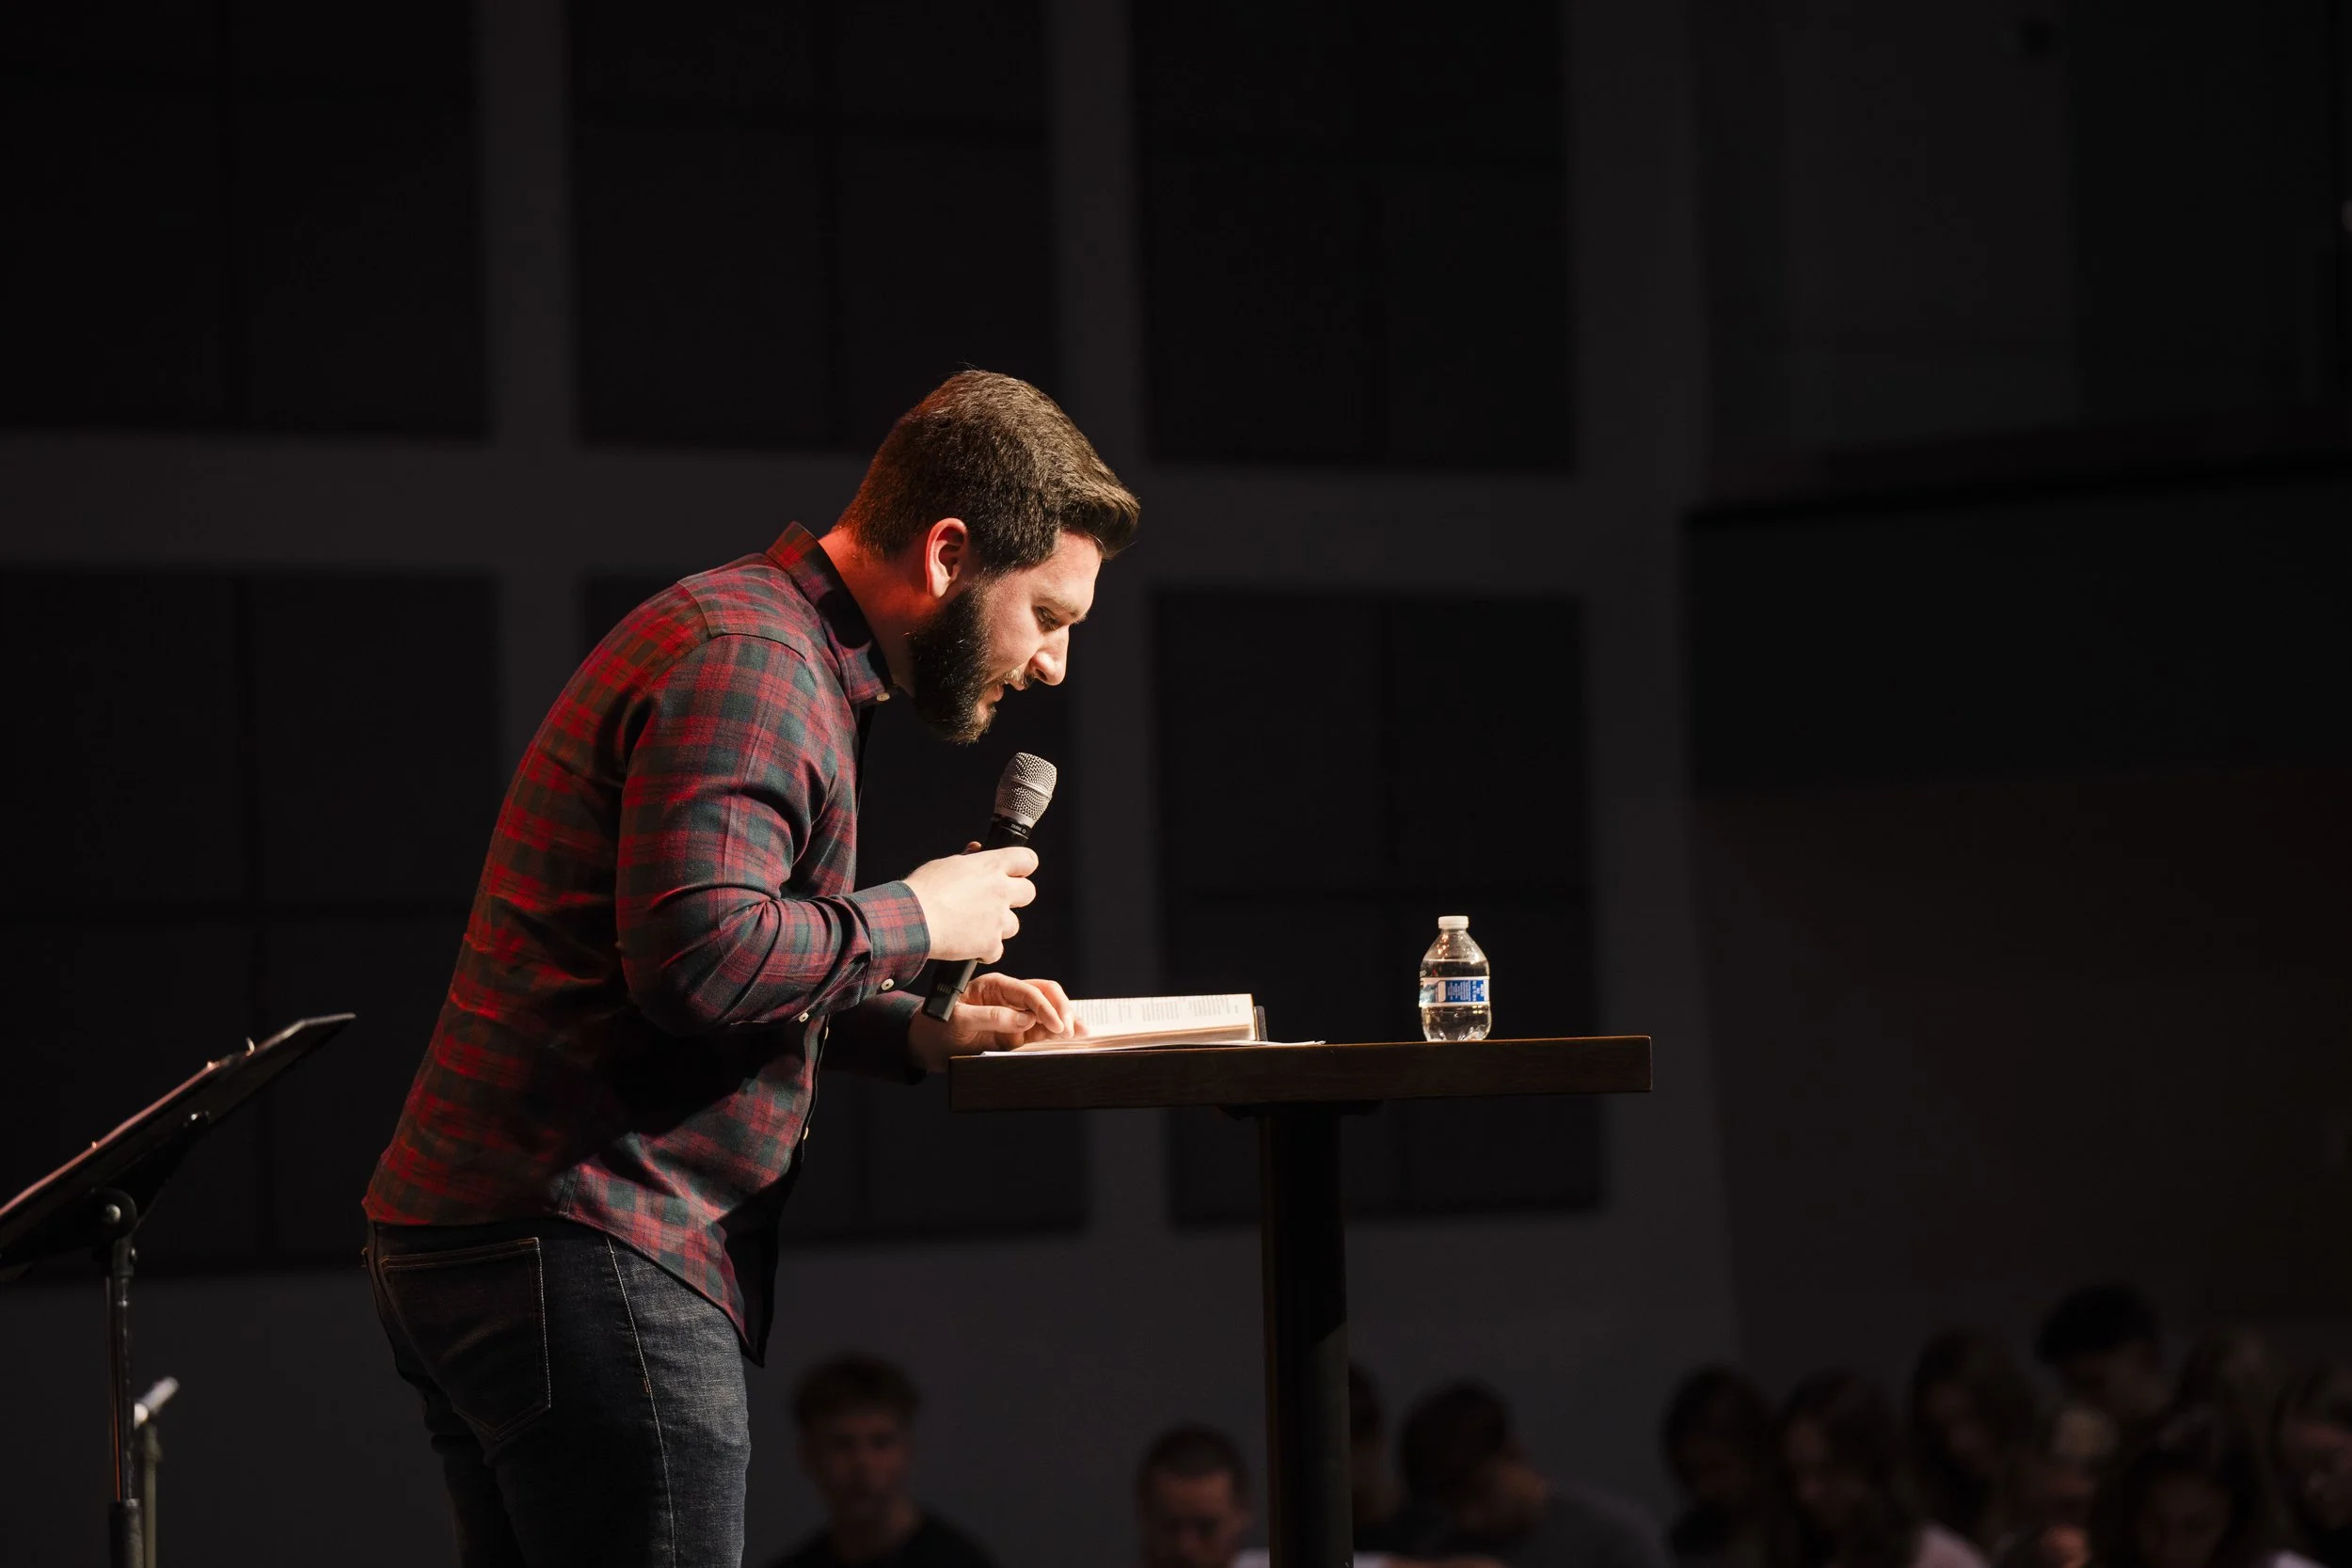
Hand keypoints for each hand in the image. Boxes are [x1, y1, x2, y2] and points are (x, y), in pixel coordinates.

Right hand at [903, 845, 1036, 962]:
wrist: (912, 921)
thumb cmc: (923, 891)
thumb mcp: (945, 865)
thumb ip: (968, 859)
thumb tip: (976, 850)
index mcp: (991, 866)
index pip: (1027, 859)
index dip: (1022, 867)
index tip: (1015, 873)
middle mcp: (1001, 890)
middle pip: (1029, 892)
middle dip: (1014, 898)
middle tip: (993, 902)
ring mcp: (998, 919)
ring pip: (1013, 925)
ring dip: (997, 927)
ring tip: (972, 926)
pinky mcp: (991, 944)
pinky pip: (996, 950)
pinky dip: (984, 951)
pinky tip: (967, 945)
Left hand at [907, 972, 1081, 1069]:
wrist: (924, 1047)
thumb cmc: (935, 1028)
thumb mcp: (957, 1021)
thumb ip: (991, 1017)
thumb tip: (1025, 1019)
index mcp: (994, 987)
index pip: (1028, 991)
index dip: (1045, 1007)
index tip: (1056, 1025)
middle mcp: (1008, 998)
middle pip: (1045, 995)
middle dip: (1062, 1010)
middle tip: (1070, 1031)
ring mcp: (1014, 1015)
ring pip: (1048, 1011)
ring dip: (1065, 1020)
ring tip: (1081, 1033)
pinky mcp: (1016, 1033)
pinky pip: (1042, 1030)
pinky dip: (1058, 1032)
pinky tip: (1072, 1036)